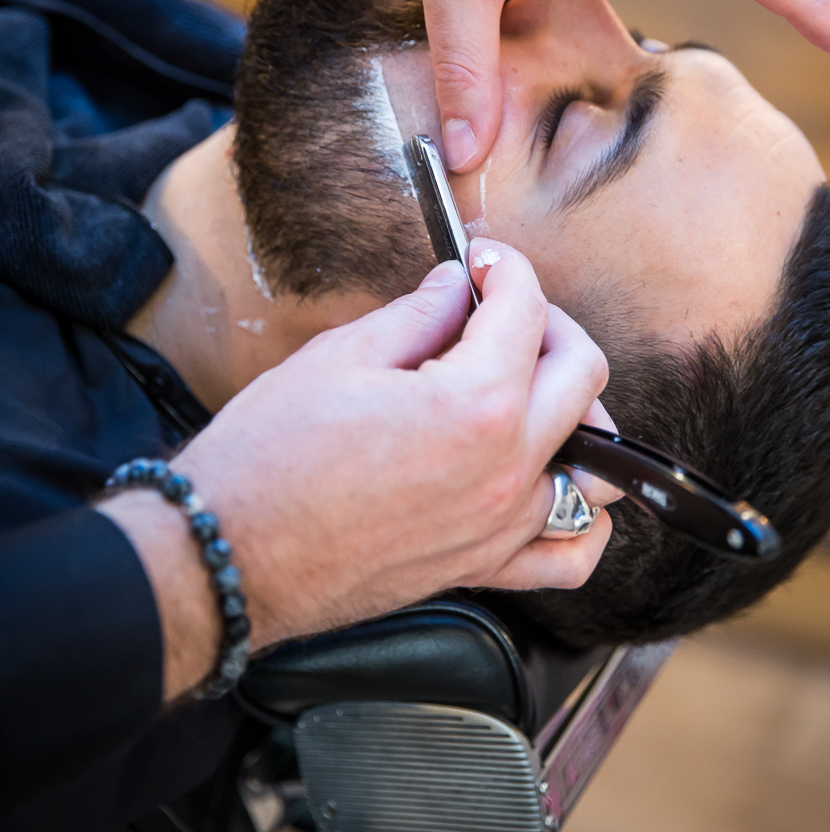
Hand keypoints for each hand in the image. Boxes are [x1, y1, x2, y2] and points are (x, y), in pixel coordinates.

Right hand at [101, 246, 614, 699]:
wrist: (230, 554)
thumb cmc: (270, 457)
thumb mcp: (339, 357)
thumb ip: (417, 317)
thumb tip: (455, 289)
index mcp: (476, 404)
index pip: (526, 310)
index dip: (506, 268)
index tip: (482, 262)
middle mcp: (508, 469)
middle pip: (582, 373)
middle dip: (548, 324)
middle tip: (500, 312)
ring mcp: (502, 526)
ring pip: (597, 464)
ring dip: (577, 414)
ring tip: (528, 391)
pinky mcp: (484, 569)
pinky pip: (570, 554)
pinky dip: (581, 520)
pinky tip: (551, 484)